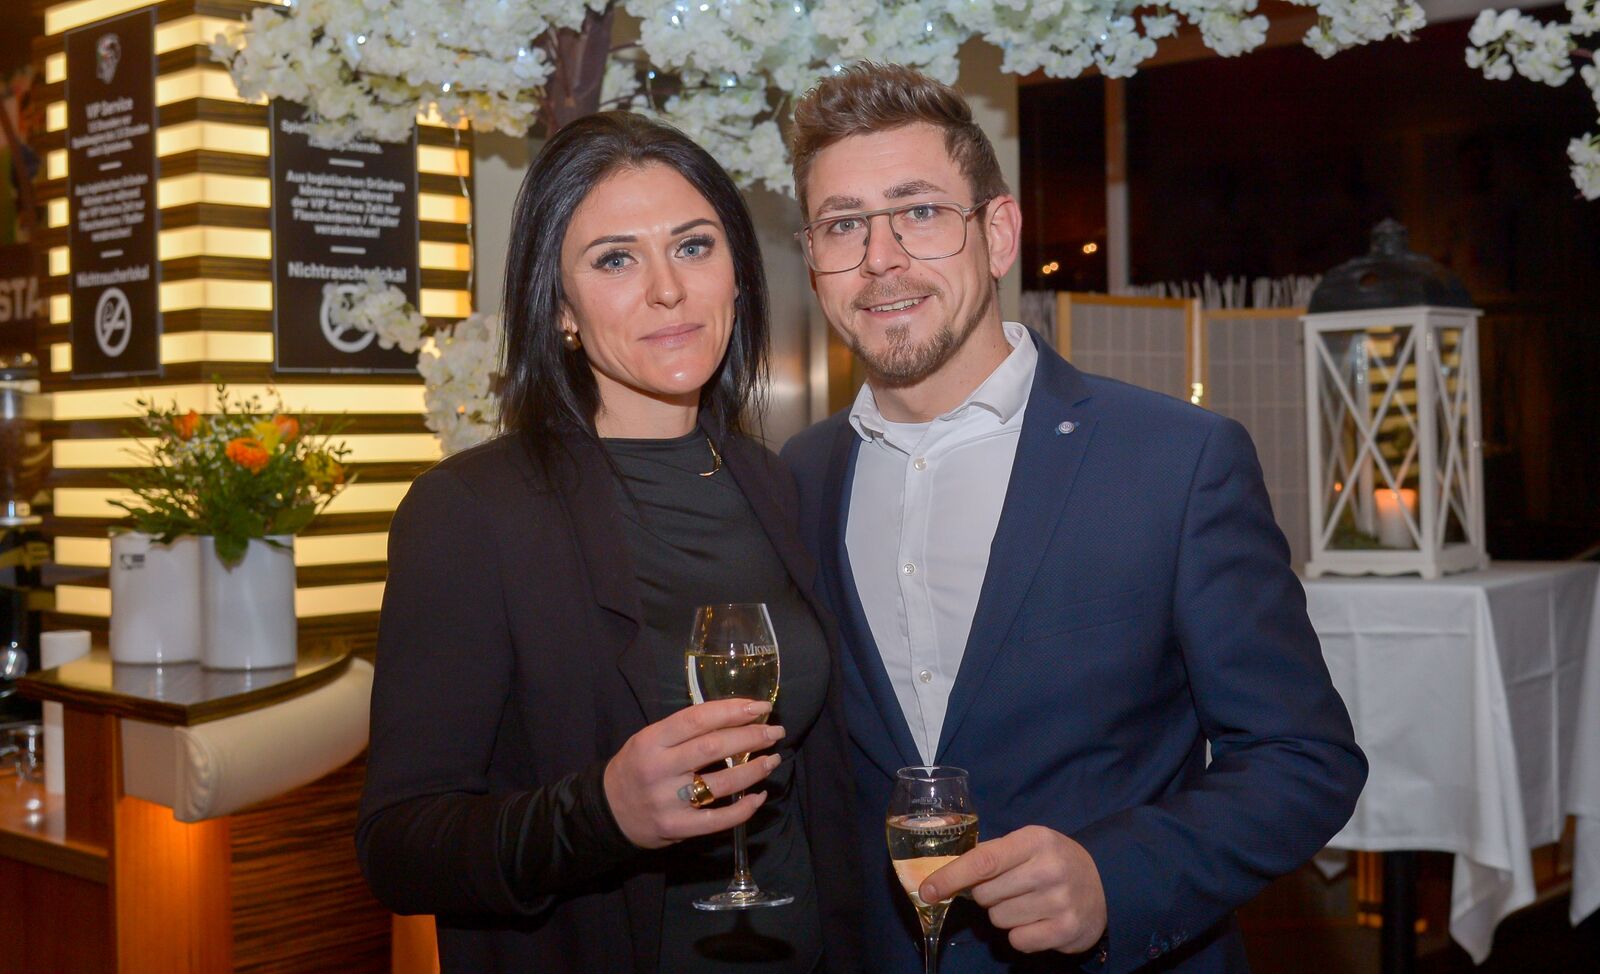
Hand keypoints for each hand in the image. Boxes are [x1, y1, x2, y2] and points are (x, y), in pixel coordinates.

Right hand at [603, 698, 784, 848]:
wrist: (607, 812)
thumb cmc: (636, 768)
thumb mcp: (649, 739)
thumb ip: (684, 731)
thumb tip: (735, 717)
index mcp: (651, 740)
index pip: (698, 719)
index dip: (733, 710)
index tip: (761, 706)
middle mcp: (659, 769)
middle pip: (714, 748)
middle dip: (752, 737)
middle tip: (776, 732)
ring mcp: (668, 801)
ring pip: (721, 784)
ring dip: (754, 770)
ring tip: (773, 760)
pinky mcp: (677, 828)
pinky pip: (717, 820)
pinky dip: (743, 809)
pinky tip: (759, 797)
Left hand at [921, 825, 1106, 954]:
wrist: (1105, 884)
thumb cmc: (1054, 861)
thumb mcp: (1029, 844)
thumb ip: (992, 854)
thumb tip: (944, 870)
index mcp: (1034, 840)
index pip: (982, 861)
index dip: (950, 877)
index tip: (926, 891)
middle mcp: (1048, 869)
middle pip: (986, 895)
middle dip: (987, 895)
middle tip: (1010, 888)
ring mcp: (1059, 901)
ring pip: (998, 920)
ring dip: (1005, 915)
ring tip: (1028, 903)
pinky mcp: (1066, 930)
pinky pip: (1018, 941)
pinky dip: (1021, 934)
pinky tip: (1038, 920)